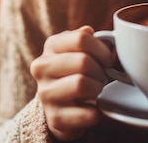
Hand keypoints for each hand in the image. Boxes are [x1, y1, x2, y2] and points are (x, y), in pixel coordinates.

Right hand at [30, 26, 111, 141]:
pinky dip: (98, 111)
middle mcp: (42, 67)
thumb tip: (88, 31)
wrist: (60, 106)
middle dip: (101, 70)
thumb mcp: (78, 50)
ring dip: (98, 89)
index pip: (81, 38)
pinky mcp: (55, 118)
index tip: (105, 59)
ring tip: (97, 90)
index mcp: (51, 46)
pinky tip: (93, 108)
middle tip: (102, 77)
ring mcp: (45, 93)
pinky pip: (88, 113)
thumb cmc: (75, 72)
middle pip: (83, 61)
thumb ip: (85, 39)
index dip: (101, 49)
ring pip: (82, 84)